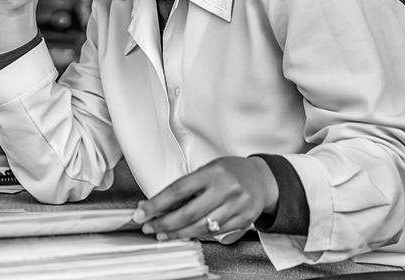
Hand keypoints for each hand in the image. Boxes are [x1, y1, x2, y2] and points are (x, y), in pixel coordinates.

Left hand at [132, 156, 277, 239]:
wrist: (262, 179)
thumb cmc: (230, 172)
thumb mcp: (208, 170)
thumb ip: (186, 187)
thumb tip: (156, 203)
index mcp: (213, 172)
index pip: (178, 190)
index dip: (157, 203)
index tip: (142, 212)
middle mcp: (225, 189)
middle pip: (188, 213)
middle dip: (164, 223)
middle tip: (149, 227)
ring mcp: (236, 206)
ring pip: (200, 227)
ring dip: (178, 233)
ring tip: (163, 234)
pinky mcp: (243, 220)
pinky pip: (215, 232)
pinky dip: (197, 234)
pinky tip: (185, 233)